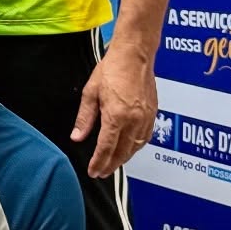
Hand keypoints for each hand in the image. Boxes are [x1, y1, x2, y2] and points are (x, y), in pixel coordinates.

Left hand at [71, 44, 157, 176]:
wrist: (135, 56)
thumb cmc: (110, 70)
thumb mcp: (90, 93)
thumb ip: (85, 118)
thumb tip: (77, 137)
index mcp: (116, 116)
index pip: (107, 148)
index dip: (99, 162)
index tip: (93, 172)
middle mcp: (134, 121)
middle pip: (123, 152)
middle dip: (111, 165)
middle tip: (101, 173)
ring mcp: (146, 119)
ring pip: (135, 148)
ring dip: (124, 158)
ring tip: (112, 164)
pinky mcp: (153, 114)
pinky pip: (145, 138)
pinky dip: (135, 148)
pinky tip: (128, 149)